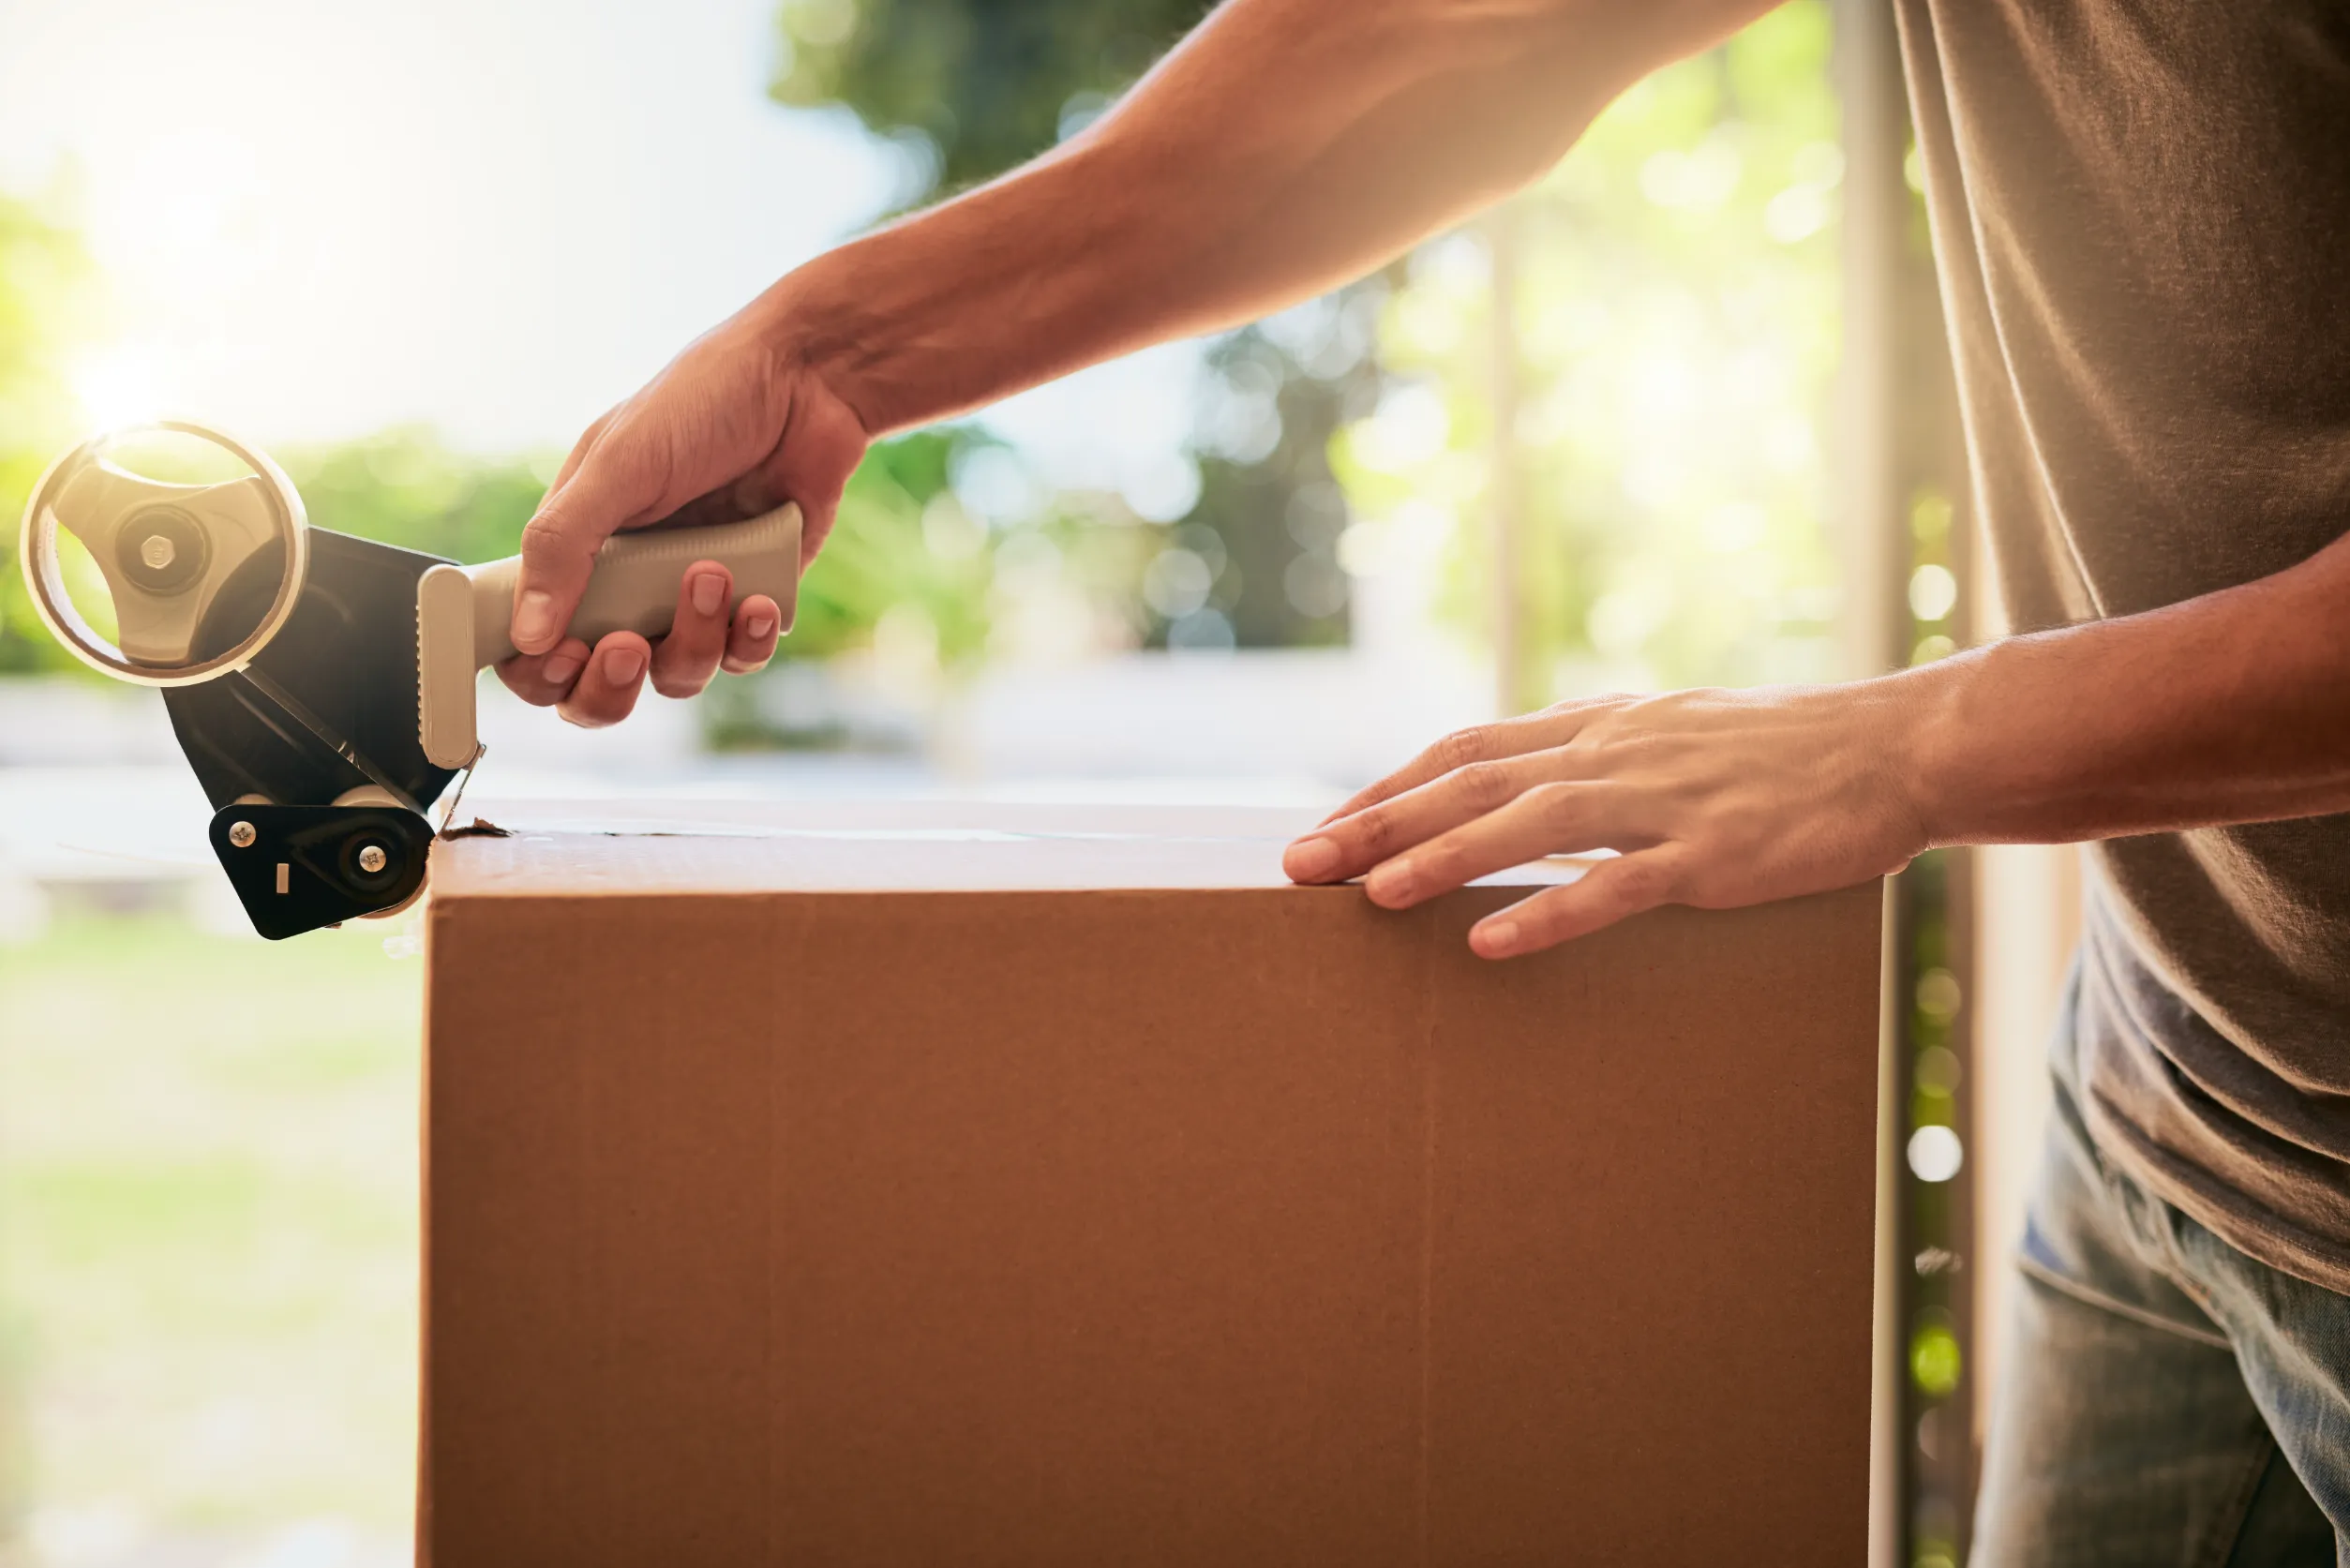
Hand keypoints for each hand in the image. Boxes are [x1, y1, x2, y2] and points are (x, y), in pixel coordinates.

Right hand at [498, 292, 872, 725]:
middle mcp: (631, 583)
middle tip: (626, 647)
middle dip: (609, 686)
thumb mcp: (618, 463)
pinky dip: (749, 638)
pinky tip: (759, 599)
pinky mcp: (755, 599)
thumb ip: (564, 543)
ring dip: (693, 641)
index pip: (534, 641)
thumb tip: (526, 632)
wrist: (806, 382)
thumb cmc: (700, 403)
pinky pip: (743, 657)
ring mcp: (693, 598)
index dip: (540, 671)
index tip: (560, 659)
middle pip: (599, 686)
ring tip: (713, 573)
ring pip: (678, 674)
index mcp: (579, 549)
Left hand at [1281, 682, 1932, 957]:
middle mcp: (1615, 753)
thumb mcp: (1671, 734)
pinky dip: (1549, 912)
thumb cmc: (1782, 753)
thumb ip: (1595, 756)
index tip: (1326, 825)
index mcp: (1599, 726)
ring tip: (1372, 896)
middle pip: (1471, 781)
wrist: (1894, 748)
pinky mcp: (1712, 855)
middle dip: (1379, 822)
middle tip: (1300, 865)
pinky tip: (1491, 942)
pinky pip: (1617, 887)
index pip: (1466, 748)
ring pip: (1529, 824)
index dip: (1389, 786)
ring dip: (1444, 858)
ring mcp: (1663, 801)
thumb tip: (1519, 786)